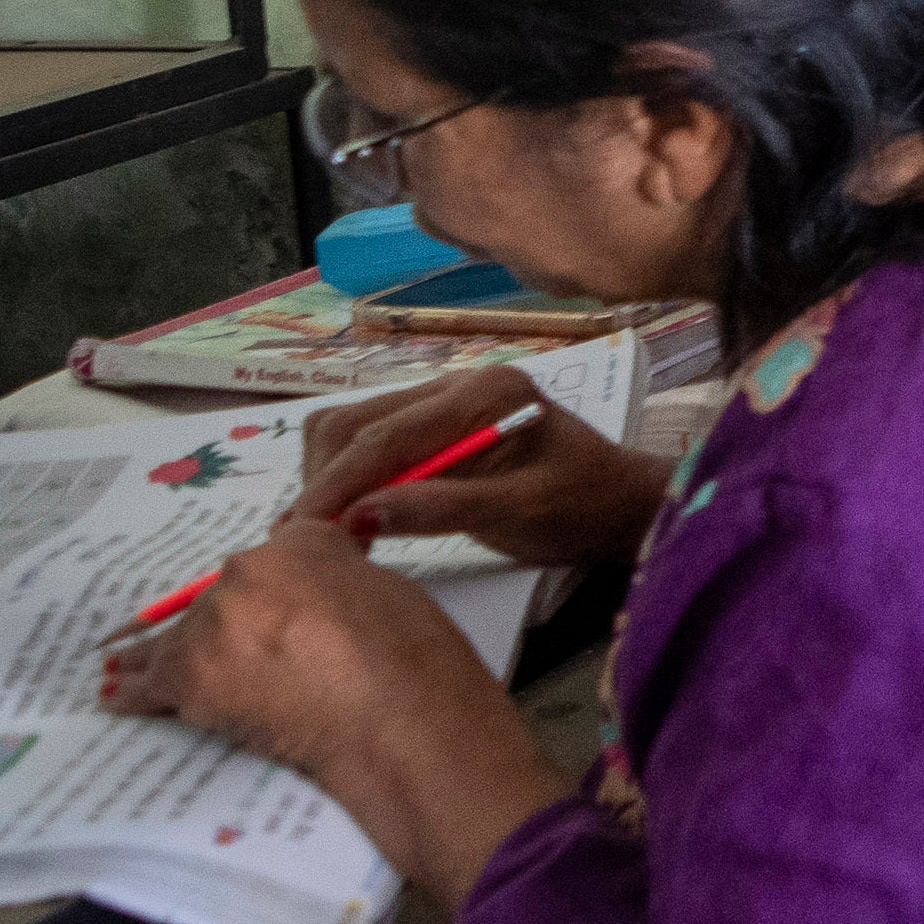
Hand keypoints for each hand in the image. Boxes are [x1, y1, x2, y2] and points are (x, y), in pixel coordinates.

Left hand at [102, 516, 569, 900]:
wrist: (397, 720)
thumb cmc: (414, 662)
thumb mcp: (389, 592)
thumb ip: (341, 579)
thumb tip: (320, 599)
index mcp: (299, 544)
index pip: (271, 562)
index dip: (274, 600)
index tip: (274, 622)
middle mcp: (243, 573)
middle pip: (220, 600)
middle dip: (228, 629)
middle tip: (249, 664)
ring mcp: (211, 625)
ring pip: (179, 639)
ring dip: (168, 657)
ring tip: (139, 669)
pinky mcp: (189, 678)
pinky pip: (149, 684)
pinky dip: (133, 692)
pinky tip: (115, 694)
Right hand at [300, 380, 670, 566]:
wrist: (620, 504)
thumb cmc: (583, 508)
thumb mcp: (521, 513)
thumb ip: (442, 508)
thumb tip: (359, 515)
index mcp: (484, 392)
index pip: (386, 434)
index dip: (338, 484)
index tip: (302, 530)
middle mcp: (456, 383)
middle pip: (354, 422)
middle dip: (325, 480)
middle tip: (307, 540)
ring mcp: (443, 401)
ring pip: (352, 430)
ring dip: (331, 479)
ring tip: (327, 534)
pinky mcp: (435, 425)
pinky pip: (372, 444)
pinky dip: (350, 480)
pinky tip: (351, 519)